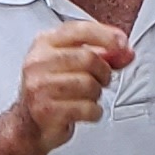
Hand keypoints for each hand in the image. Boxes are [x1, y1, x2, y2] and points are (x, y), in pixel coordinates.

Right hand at [11, 21, 133, 154]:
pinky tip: (84, 111)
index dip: (106, 35)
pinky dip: (94, 112)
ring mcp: (40, 86)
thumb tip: (126, 53)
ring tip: (87, 97)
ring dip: (97, 94)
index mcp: (44, 43)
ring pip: (90, 84)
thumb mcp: (72, 65)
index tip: (122, 44)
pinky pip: (87, 108)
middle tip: (101, 80)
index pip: (80, 30)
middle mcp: (38, 62)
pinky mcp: (47, 110)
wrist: (28, 125)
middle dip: (103, 72)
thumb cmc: (50, 91)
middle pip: (89, 58)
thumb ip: (101, 55)